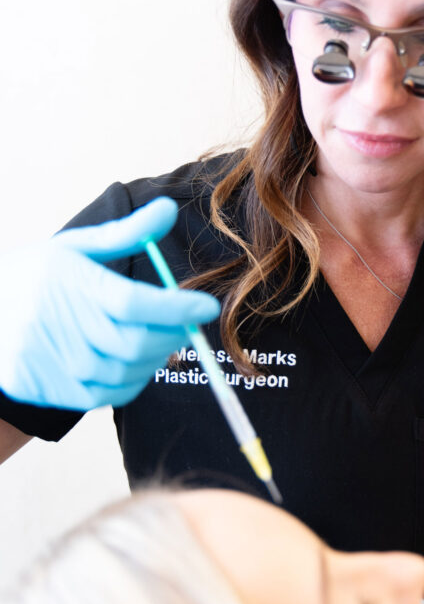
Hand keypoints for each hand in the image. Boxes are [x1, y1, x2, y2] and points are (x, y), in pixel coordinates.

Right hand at [0, 197, 219, 409]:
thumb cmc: (36, 277)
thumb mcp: (75, 248)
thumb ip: (127, 232)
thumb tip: (169, 208)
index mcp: (68, 283)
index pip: (133, 303)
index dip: (176, 308)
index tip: (206, 306)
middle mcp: (57, 325)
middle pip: (135, 343)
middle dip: (173, 334)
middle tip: (187, 323)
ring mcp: (51, 362)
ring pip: (125, 372)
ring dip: (155, 358)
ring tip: (161, 338)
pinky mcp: (49, 389)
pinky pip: (108, 395)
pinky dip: (133, 380)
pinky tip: (136, 361)